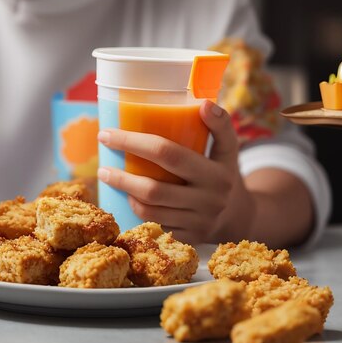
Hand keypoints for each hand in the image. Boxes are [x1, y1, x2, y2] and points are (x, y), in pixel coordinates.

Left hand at [96, 100, 255, 244]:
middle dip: (121, 176)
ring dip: (124, 195)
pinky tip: (125, 200)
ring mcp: (197, 224)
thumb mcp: (229, 149)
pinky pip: (153, 227)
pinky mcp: (188, 240)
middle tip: (102, 166)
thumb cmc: (223, 174)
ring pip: (149, 211)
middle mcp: (208, 202)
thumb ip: (220, 125)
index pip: (167, 154)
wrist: (240, 218)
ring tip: (110, 179)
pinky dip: (136, 212)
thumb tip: (203, 103)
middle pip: (153, 189)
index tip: (106, 134)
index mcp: (216, 174)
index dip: (133, 142)